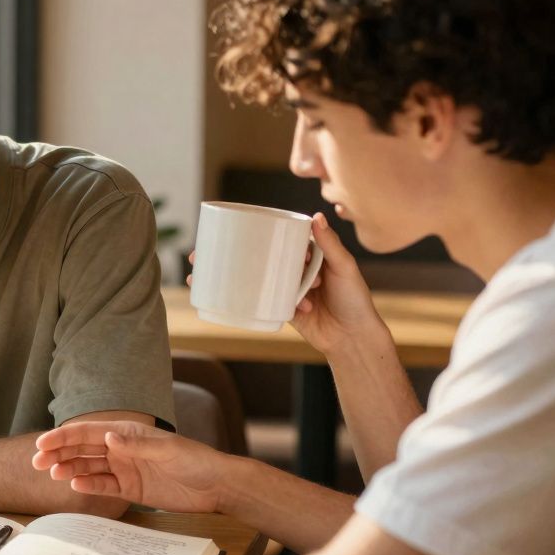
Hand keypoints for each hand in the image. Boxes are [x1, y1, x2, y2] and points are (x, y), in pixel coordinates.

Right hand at [32, 421, 229, 513]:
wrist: (216, 485)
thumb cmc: (195, 460)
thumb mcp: (167, 450)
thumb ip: (136, 444)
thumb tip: (107, 436)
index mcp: (127, 432)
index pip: (88, 432)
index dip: (63, 437)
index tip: (42, 444)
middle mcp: (122, 448)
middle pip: (83, 449)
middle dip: (59, 453)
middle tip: (37, 463)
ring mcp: (125, 468)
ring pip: (89, 467)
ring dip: (69, 469)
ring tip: (52, 474)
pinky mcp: (130, 488)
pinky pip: (104, 486)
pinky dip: (89, 485)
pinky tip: (75, 485)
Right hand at [187, 214, 385, 354]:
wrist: (354, 339)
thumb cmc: (355, 300)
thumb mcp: (344, 267)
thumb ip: (330, 245)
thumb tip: (316, 216)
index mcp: (306, 252)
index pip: (274, 236)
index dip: (250, 230)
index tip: (227, 224)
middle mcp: (292, 267)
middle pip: (255, 255)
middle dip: (226, 252)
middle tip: (201, 251)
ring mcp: (283, 288)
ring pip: (251, 277)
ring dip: (225, 274)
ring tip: (200, 272)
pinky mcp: (279, 308)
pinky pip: (256, 300)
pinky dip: (236, 298)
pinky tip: (218, 295)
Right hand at [288, 213, 387, 354]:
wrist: (352, 338)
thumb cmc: (354, 299)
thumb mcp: (344, 267)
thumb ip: (330, 243)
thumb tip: (317, 216)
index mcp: (320, 259)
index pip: (298, 243)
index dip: (295, 243)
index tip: (301, 252)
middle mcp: (305, 273)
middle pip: (284, 260)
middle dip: (291, 267)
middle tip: (309, 277)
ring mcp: (295, 291)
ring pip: (278, 280)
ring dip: (291, 286)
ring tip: (311, 296)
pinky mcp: (287, 309)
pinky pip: (275, 301)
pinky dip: (285, 302)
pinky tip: (304, 308)